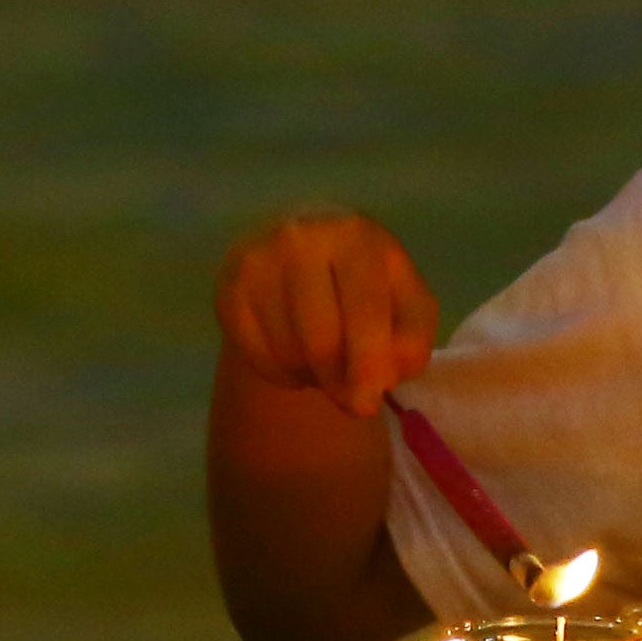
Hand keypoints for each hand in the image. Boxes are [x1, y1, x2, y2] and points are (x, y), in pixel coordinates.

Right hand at [217, 210, 434, 419]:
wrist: (300, 249)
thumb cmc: (364, 282)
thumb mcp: (404, 300)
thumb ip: (412, 337)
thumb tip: (384, 376)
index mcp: (356, 235)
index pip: (365, 312)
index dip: (369, 366)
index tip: (369, 405)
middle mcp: (301, 239)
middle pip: (322, 342)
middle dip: (340, 383)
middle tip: (351, 399)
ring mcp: (258, 262)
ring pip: (289, 354)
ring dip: (313, 377)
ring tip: (325, 361)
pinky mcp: (229, 291)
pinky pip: (259, 358)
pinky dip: (283, 373)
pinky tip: (296, 354)